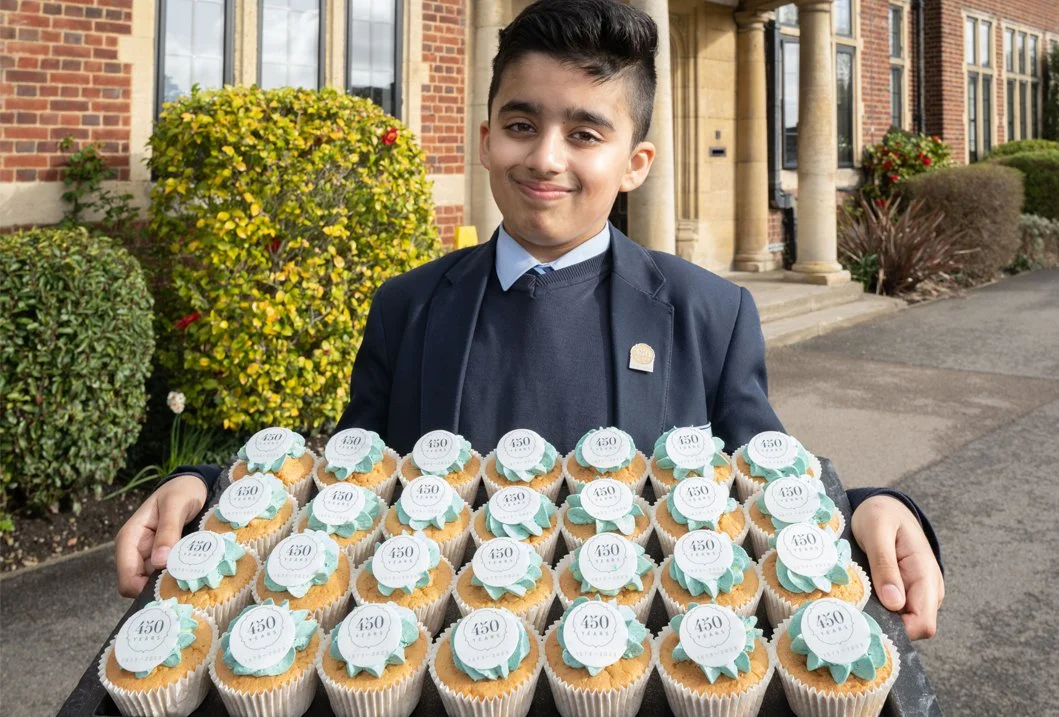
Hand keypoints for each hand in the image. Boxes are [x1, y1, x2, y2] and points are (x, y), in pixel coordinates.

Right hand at [115, 475, 206, 596]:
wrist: (193, 484)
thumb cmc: (181, 491)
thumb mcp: (176, 505)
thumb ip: (168, 531)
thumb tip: (159, 562)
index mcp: (129, 539)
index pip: (127, 579)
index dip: (144, 589)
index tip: (171, 588)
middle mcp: (135, 552)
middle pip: (140, 586)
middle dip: (161, 589)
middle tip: (188, 587)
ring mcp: (149, 556)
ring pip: (155, 583)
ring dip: (172, 583)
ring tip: (195, 580)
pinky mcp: (164, 557)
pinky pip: (168, 575)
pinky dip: (179, 577)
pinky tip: (196, 574)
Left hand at [852, 495, 944, 639]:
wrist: (885, 505)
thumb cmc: (880, 514)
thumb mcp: (877, 530)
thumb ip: (885, 564)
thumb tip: (894, 604)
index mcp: (925, 575)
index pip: (923, 623)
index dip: (899, 631)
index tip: (867, 623)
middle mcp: (927, 589)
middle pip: (912, 628)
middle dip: (884, 626)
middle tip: (851, 615)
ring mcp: (917, 592)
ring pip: (901, 621)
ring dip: (878, 617)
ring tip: (851, 604)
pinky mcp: (904, 591)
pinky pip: (893, 611)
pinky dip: (876, 609)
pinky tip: (857, 599)